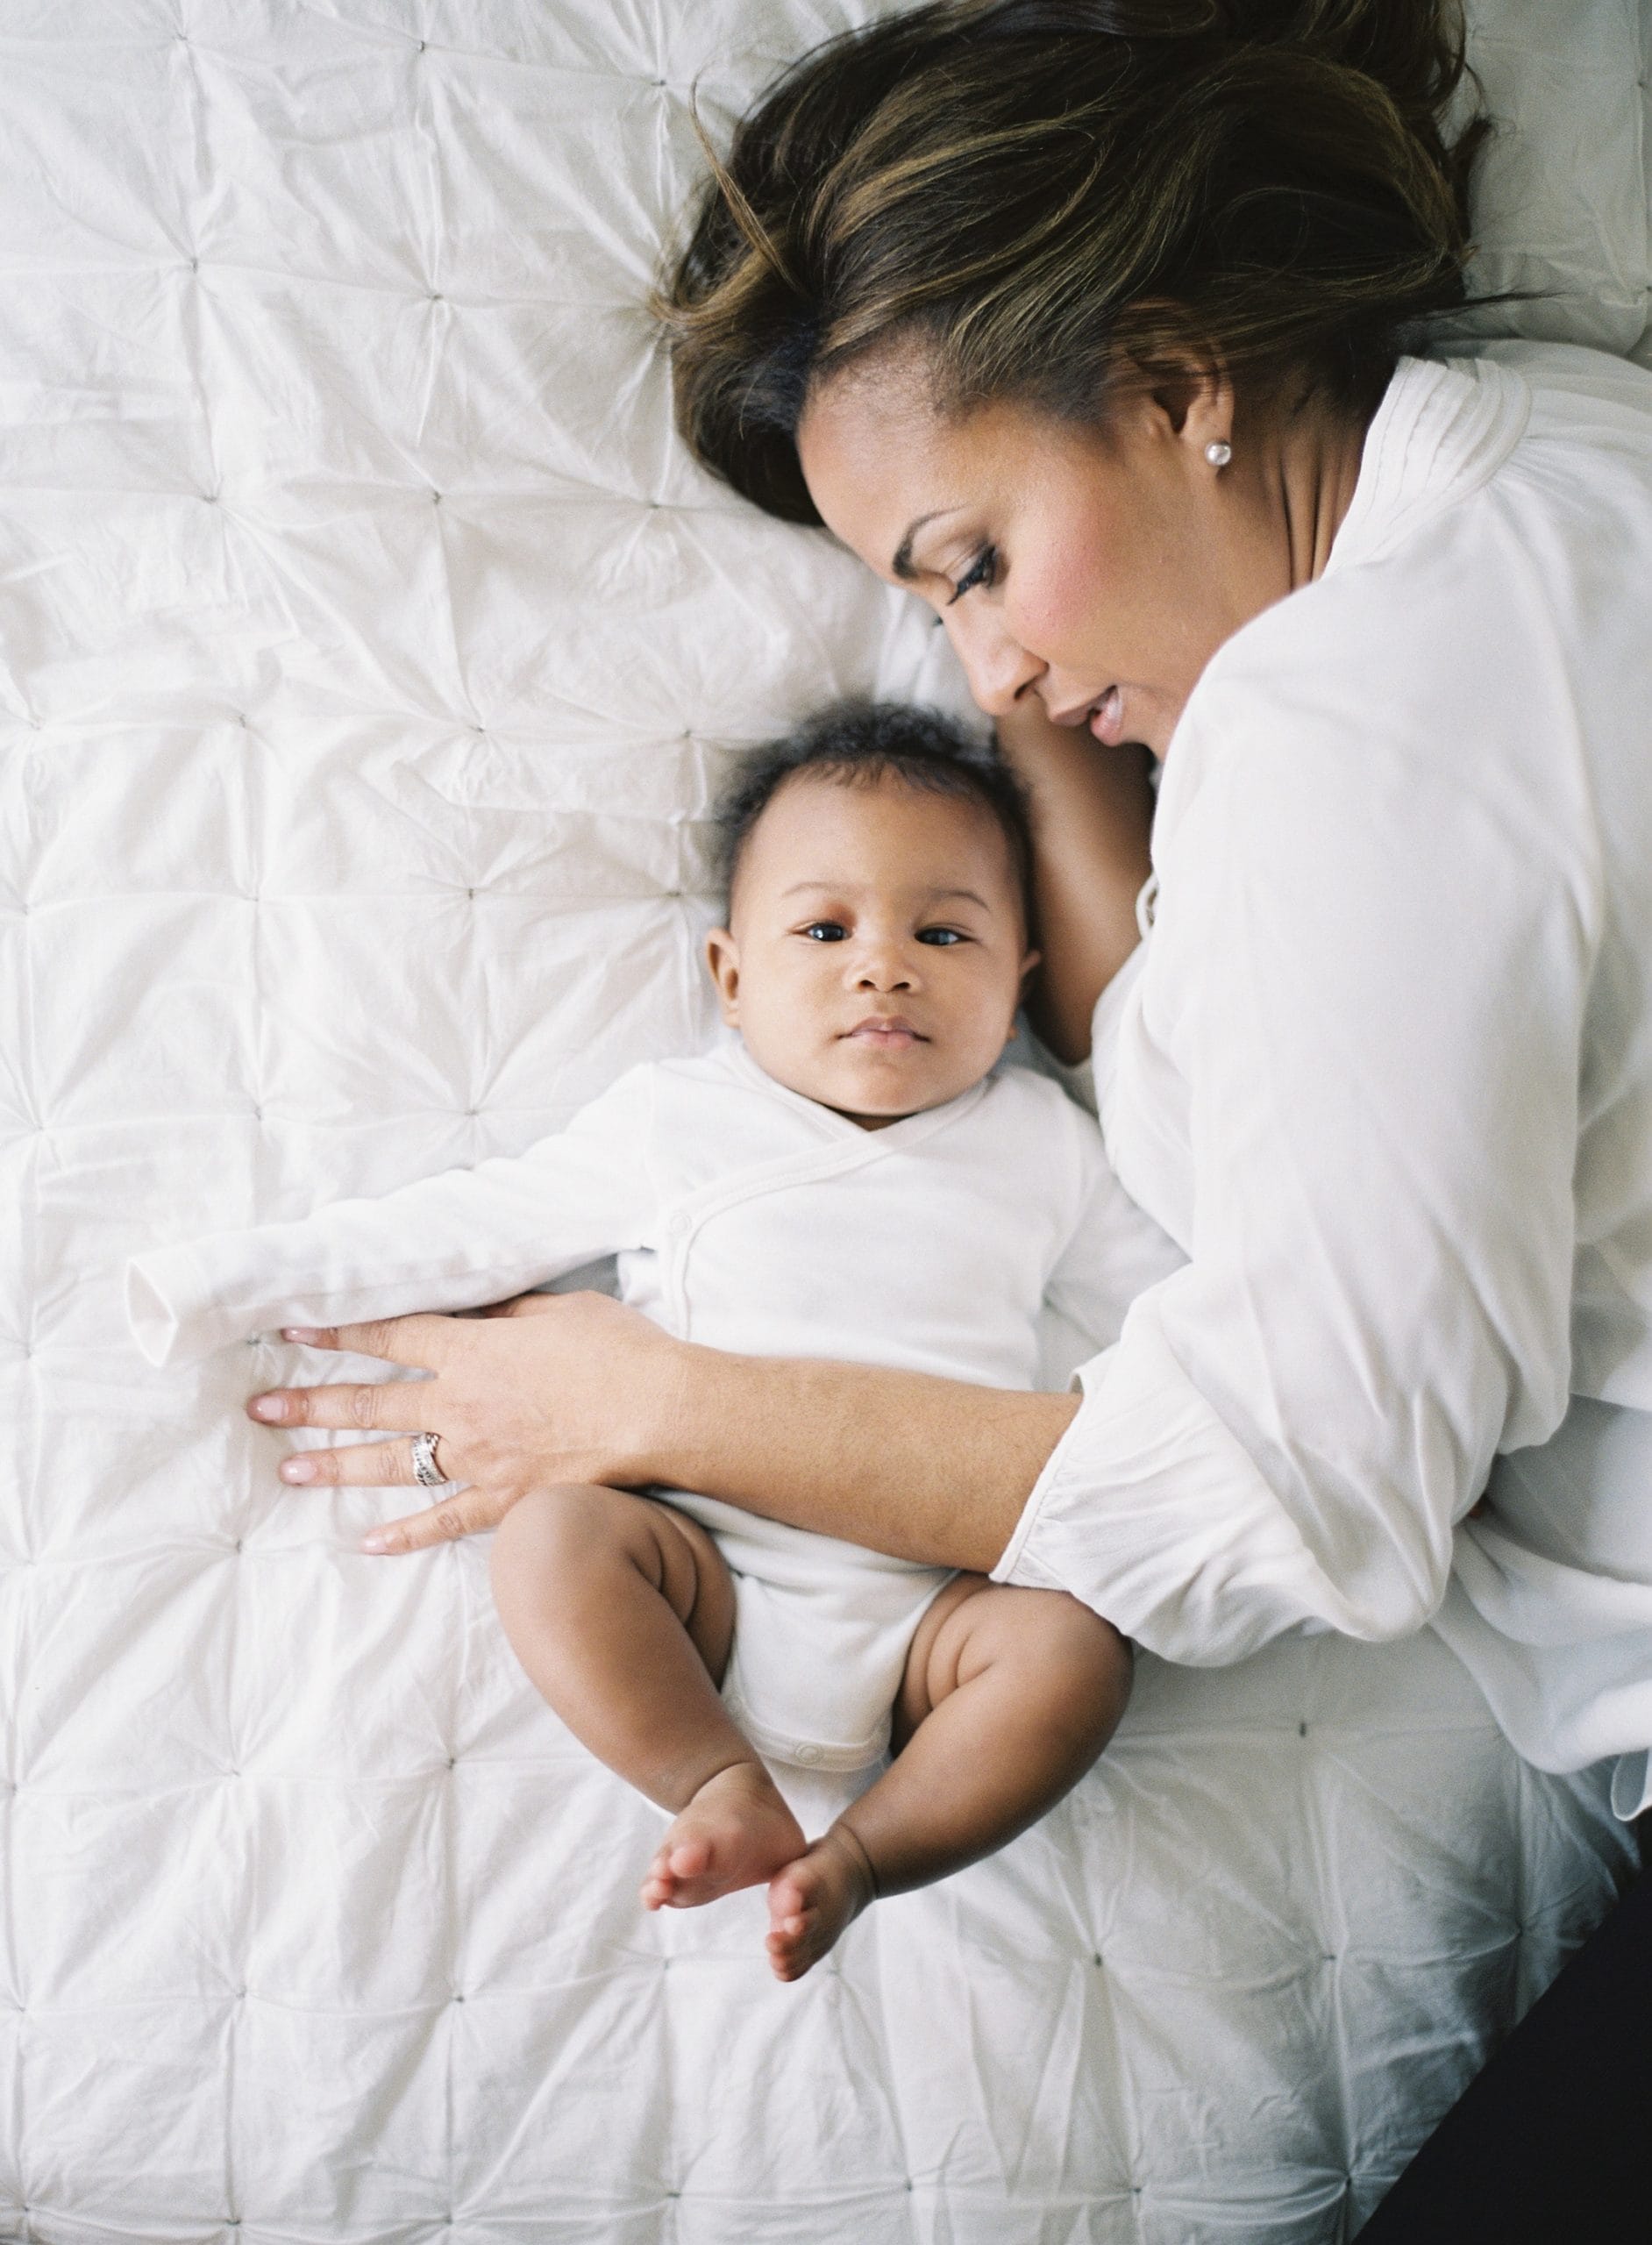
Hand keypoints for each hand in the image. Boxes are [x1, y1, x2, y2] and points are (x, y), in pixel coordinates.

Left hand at [244, 1291, 681, 1554]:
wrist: (660, 1412)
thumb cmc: (619, 1351)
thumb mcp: (560, 1309)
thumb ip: (508, 1313)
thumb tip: (474, 1311)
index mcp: (472, 1349)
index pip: (389, 1337)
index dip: (337, 1333)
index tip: (291, 1331)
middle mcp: (460, 1404)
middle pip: (370, 1402)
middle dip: (309, 1403)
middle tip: (260, 1409)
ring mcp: (478, 1457)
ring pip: (390, 1462)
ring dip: (333, 1466)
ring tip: (287, 1470)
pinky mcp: (506, 1500)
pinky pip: (444, 1522)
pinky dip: (406, 1536)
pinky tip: (369, 1544)